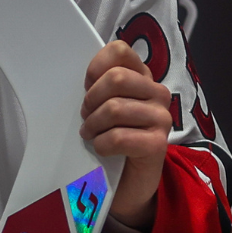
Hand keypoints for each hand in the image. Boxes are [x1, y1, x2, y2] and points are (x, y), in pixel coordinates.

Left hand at [81, 38, 170, 229]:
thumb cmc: (111, 136)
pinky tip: (102, 149)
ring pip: (114, 108)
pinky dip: (102, 144)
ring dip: (93, 125)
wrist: (128, 181)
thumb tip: (70, 75)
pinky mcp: (158, 144)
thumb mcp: (103, 105)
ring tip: (91, 134)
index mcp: (142, 77)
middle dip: (92, 99)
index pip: (120, 51)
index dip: (96, 67)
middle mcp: (156, 92)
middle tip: (86, 116)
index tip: (86, 86)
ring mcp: (161, 117)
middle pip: (116, 78)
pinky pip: (119, 137)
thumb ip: (98, 85)